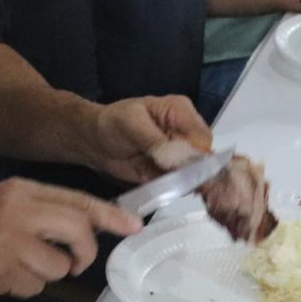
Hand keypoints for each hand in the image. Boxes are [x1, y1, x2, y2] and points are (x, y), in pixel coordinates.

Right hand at [0, 178, 140, 301]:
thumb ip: (37, 210)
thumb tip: (84, 224)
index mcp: (18, 189)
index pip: (75, 199)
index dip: (108, 215)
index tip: (132, 226)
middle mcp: (17, 210)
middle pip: (78, 230)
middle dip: (84, 253)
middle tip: (74, 262)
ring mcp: (9, 242)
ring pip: (59, 266)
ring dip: (48, 275)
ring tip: (20, 269)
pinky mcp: (1, 271)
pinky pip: (35, 286)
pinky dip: (25, 288)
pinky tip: (1, 277)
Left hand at [83, 94, 212, 183]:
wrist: (96, 142)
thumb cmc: (113, 123)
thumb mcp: (131, 124)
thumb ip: (154, 140)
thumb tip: (175, 158)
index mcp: (181, 111)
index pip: (201, 137)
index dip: (196, 155)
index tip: (182, 169)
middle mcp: (185, 132)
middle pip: (204, 157)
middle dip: (193, 173)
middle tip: (176, 182)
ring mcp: (180, 154)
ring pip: (197, 174)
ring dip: (185, 184)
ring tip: (166, 184)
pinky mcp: (172, 172)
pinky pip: (182, 185)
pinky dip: (176, 190)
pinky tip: (165, 189)